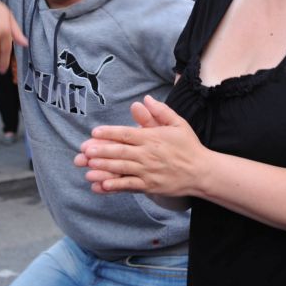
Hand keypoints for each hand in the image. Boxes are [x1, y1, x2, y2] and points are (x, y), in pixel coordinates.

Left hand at [78, 96, 206, 196]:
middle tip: (84, 150)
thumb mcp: (178, 124)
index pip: (127, 134)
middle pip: (121, 151)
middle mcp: (148, 155)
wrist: (201, 172)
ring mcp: (148, 172)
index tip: (95, 132)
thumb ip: (160, 111)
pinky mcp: (149, 186)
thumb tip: (145, 99)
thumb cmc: (188, 146)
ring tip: (88, 166)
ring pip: (122, 169)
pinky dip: (115, 186)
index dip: (110, 133)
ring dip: (104, 167)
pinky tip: (101, 185)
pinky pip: (129, 186)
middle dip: (101, 150)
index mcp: (152, 138)